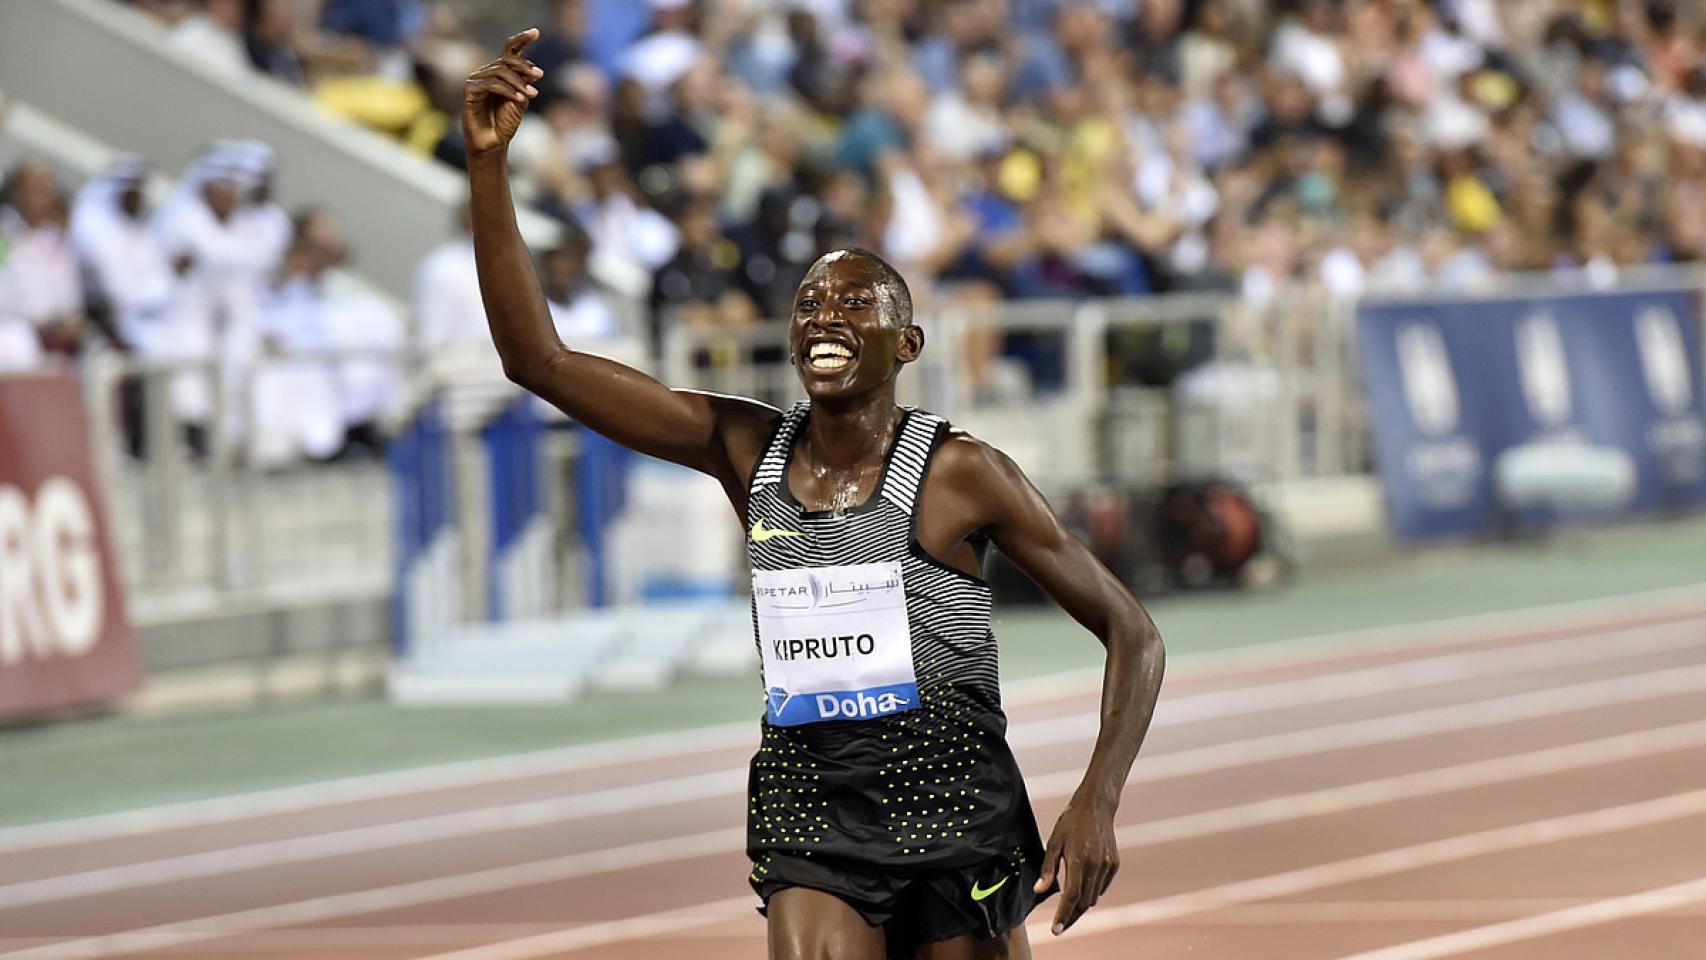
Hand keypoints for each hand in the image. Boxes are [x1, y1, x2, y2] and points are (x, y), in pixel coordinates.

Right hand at [463, 29, 543, 155]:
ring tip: (530, 95)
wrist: (493, 143)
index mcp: (499, 72)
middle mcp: (486, 72)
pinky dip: (507, 90)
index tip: (536, 32)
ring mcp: (476, 80)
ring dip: (518, 82)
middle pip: (507, 60)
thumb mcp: (520, 99)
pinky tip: (518, 98)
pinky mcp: (469, 91)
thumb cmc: (505, 122)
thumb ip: (524, 83)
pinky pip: (491, 84)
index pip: (509, 50)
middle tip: (539, 76)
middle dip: (524, 67)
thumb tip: (533, 70)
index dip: (521, 39)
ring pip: (500, 71)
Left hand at [1033, 799, 1119, 934]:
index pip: (1071, 897)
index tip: (1056, 929)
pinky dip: (1092, 891)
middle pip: (1083, 902)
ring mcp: (1107, 865)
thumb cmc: (1070, 822)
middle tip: (1060, 924)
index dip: (1063, 916)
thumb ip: (1048, 868)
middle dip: (1071, 915)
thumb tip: (1039, 890)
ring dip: (1081, 904)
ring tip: (1069, 906)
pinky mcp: (1114, 864)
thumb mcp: (1054, 842)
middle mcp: (1095, 865)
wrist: (1096, 806)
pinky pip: (1102, 887)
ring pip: (1093, 896)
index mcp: (1078, 860)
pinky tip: (1082, 886)